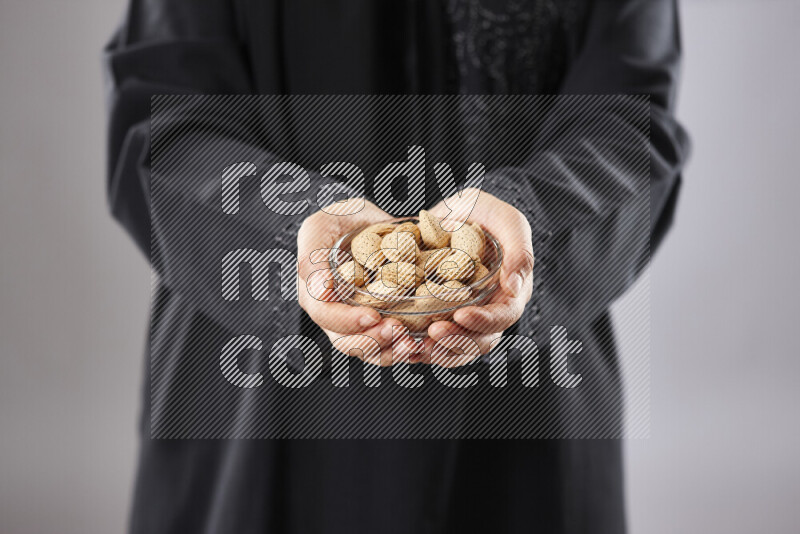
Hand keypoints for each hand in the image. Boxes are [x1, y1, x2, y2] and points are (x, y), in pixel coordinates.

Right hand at [297, 199, 423, 365]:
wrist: (367, 222)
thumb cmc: (340, 219)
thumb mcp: (321, 226)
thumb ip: (313, 256)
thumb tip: (321, 289)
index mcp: (314, 292)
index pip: (325, 315)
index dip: (347, 320)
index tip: (372, 315)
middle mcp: (333, 312)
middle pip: (346, 341)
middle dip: (372, 340)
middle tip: (397, 330)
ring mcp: (357, 321)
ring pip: (368, 350)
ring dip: (389, 350)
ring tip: (410, 343)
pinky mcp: (381, 323)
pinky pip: (388, 346)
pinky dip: (403, 349)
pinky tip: (420, 345)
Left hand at [425, 189, 533, 364]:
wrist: (453, 212)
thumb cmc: (485, 212)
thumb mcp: (507, 220)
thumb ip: (519, 250)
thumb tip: (516, 287)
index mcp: (510, 293)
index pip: (503, 317)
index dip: (483, 321)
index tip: (461, 314)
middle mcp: (489, 311)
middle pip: (479, 340)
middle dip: (456, 340)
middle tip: (432, 332)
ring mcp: (464, 316)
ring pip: (456, 348)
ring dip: (437, 351)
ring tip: (415, 346)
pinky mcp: (440, 317)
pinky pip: (433, 342)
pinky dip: (419, 346)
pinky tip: (402, 343)